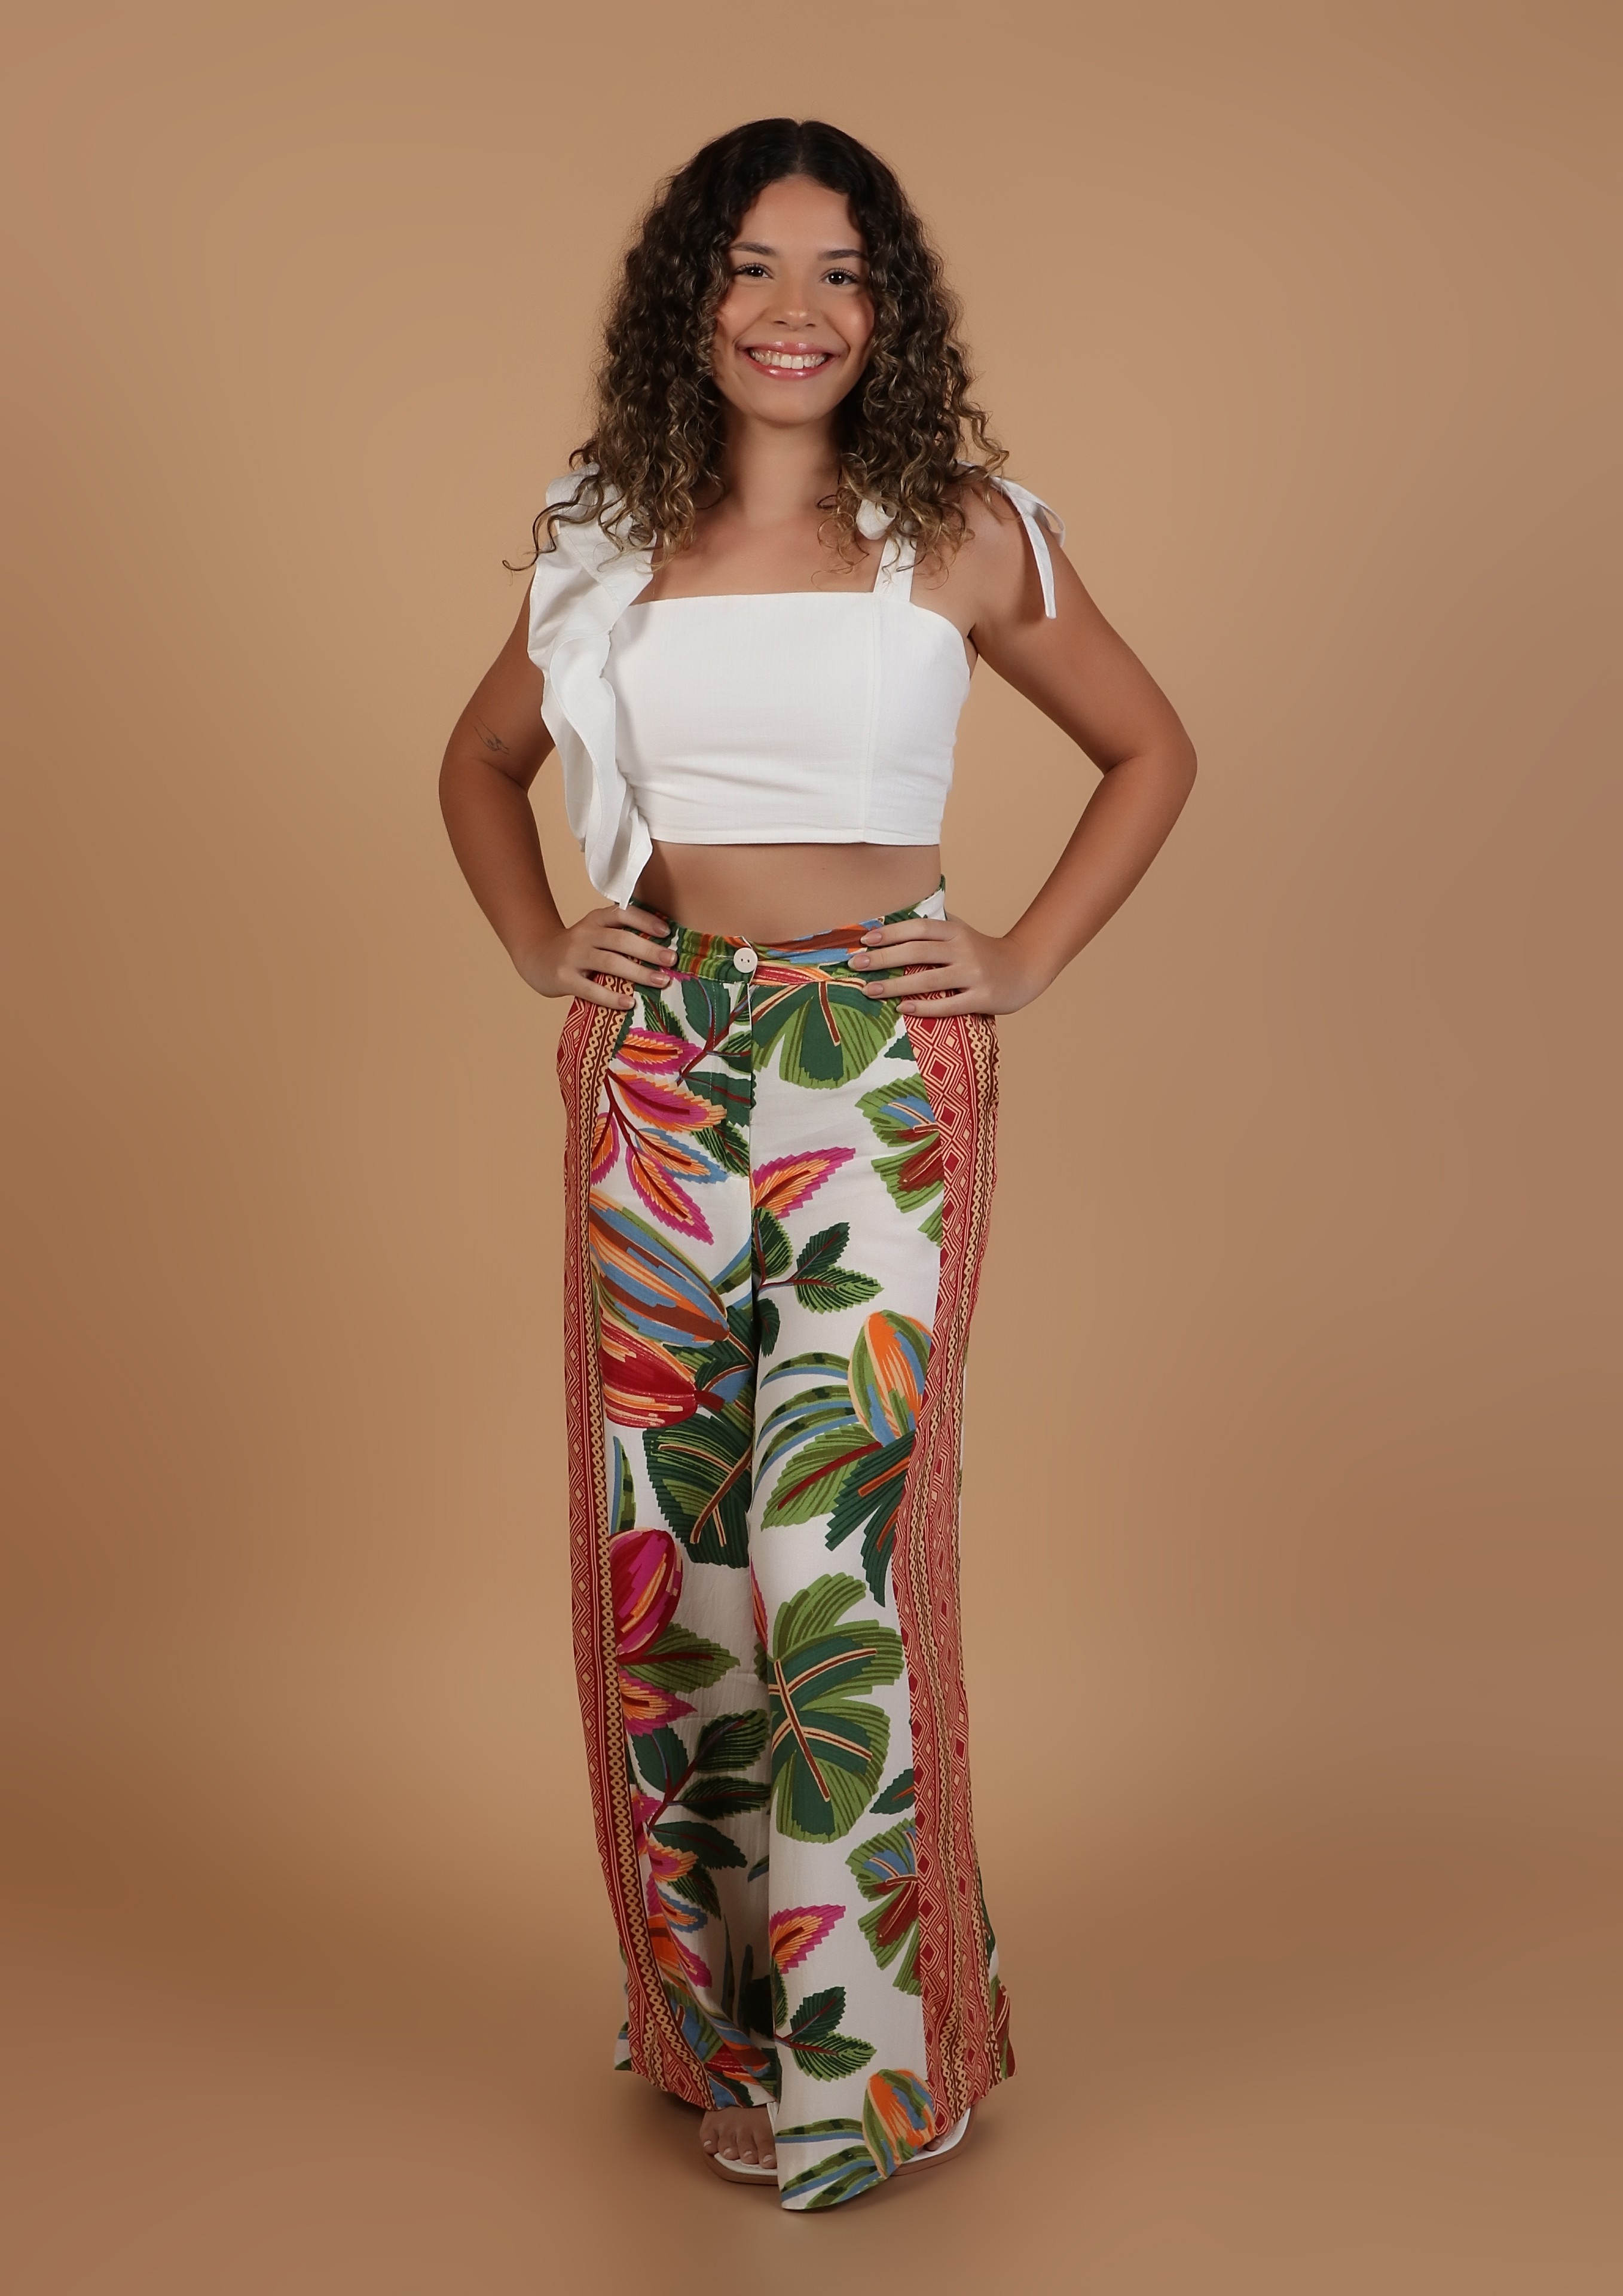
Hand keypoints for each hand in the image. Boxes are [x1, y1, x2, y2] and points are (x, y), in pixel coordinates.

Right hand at [516, 904, 673, 1007]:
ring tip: (661, 981)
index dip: (645, 921)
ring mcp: (573, 956)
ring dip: (638, 972)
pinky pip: (592, 989)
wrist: (536, 958)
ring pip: (610, 962)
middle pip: (620, 939)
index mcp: (595, 920)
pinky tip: (630, 1003)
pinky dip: (612, 997)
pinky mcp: (565, 979)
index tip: (666, 932)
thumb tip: (662, 949)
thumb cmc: (577, 949)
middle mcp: (584, 934)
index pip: (621, 914)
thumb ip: (619, 936)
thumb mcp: (594, 933)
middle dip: (649, 950)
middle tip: (671, 960)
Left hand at [849, 913, 1046, 1014]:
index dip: (890, 933)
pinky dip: (924, 1008)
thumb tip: (893, 924)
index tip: (864, 940)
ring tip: (869, 990)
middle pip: (917, 952)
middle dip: (883, 958)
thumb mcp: (962, 932)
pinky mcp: (981, 998)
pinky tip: (902, 1009)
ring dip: (895, 986)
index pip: (918, 928)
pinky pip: (948, 1004)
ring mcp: (973, 974)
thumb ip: (934, 928)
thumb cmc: (984, 953)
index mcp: (956, 931)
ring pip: (927, 980)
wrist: (1025, 969)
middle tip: (856, 965)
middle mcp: (964, 949)